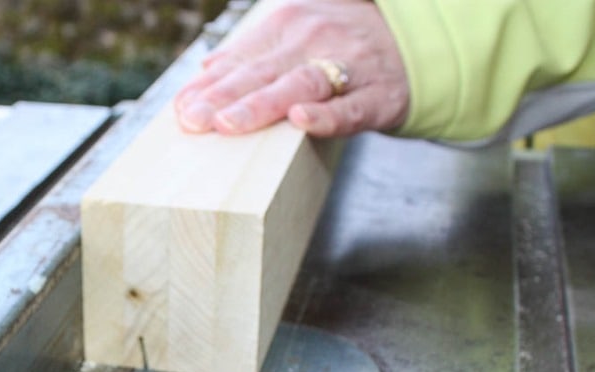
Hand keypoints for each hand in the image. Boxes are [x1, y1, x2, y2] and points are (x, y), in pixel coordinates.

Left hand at [174, 0, 409, 137]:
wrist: (414, 41)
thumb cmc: (343, 44)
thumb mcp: (297, 35)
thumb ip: (253, 52)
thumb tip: (207, 68)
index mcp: (289, 25)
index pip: (241, 57)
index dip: (209, 84)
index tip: (180, 108)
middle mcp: (314, 40)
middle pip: (262, 71)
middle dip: (223, 97)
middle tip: (192, 120)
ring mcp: (348, 66)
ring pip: (300, 85)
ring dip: (262, 105)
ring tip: (228, 124)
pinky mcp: (377, 96)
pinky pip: (350, 107)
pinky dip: (326, 115)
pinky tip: (301, 120)